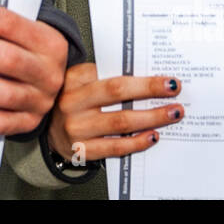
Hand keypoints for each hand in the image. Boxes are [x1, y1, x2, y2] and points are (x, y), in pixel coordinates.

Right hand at [47, 62, 183, 164]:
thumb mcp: (80, 82)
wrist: (49, 130)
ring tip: (172, 113)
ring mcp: (76, 128)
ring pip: (120, 121)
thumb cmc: (73, 101)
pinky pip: (115, 147)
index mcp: (73, 79)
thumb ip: (105, 75)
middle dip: (150, 90)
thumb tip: (148, 78)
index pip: (111, 73)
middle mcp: (72, 102)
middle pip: (117, 92)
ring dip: (151, 117)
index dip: (142, 77)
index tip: (167, 79)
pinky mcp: (81, 150)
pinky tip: (153, 136)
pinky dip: (137, 142)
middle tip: (174, 90)